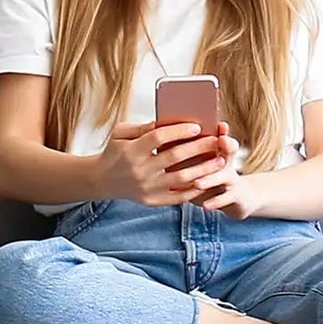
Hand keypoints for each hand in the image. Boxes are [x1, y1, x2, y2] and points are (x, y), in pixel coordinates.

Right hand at [96, 120, 230, 206]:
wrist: (103, 180)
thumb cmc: (115, 152)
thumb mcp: (120, 133)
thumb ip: (140, 127)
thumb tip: (163, 122)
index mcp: (131, 151)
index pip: (158, 138)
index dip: (179, 131)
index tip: (197, 127)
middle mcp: (139, 170)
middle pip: (174, 157)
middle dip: (199, 147)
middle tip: (216, 141)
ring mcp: (146, 188)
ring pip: (182, 178)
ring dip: (204, 168)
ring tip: (219, 160)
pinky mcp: (152, 201)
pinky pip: (178, 196)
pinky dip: (194, 189)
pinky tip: (207, 179)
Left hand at [178, 121, 262, 217]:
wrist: (238, 197)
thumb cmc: (210, 174)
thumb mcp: (203, 160)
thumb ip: (186, 148)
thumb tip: (162, 134)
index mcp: (219, 150)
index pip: (221, 136)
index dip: (219, 131)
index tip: (213, 125)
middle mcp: (227, 162)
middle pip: (227, 151)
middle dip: (211, 149)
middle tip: (203, 147)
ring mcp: (232, 179)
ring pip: (222, 176)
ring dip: (209, 179)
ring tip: (197, 183)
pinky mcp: (235, 196)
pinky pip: (225, 199)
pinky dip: (215, 202)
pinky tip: (206, 206)